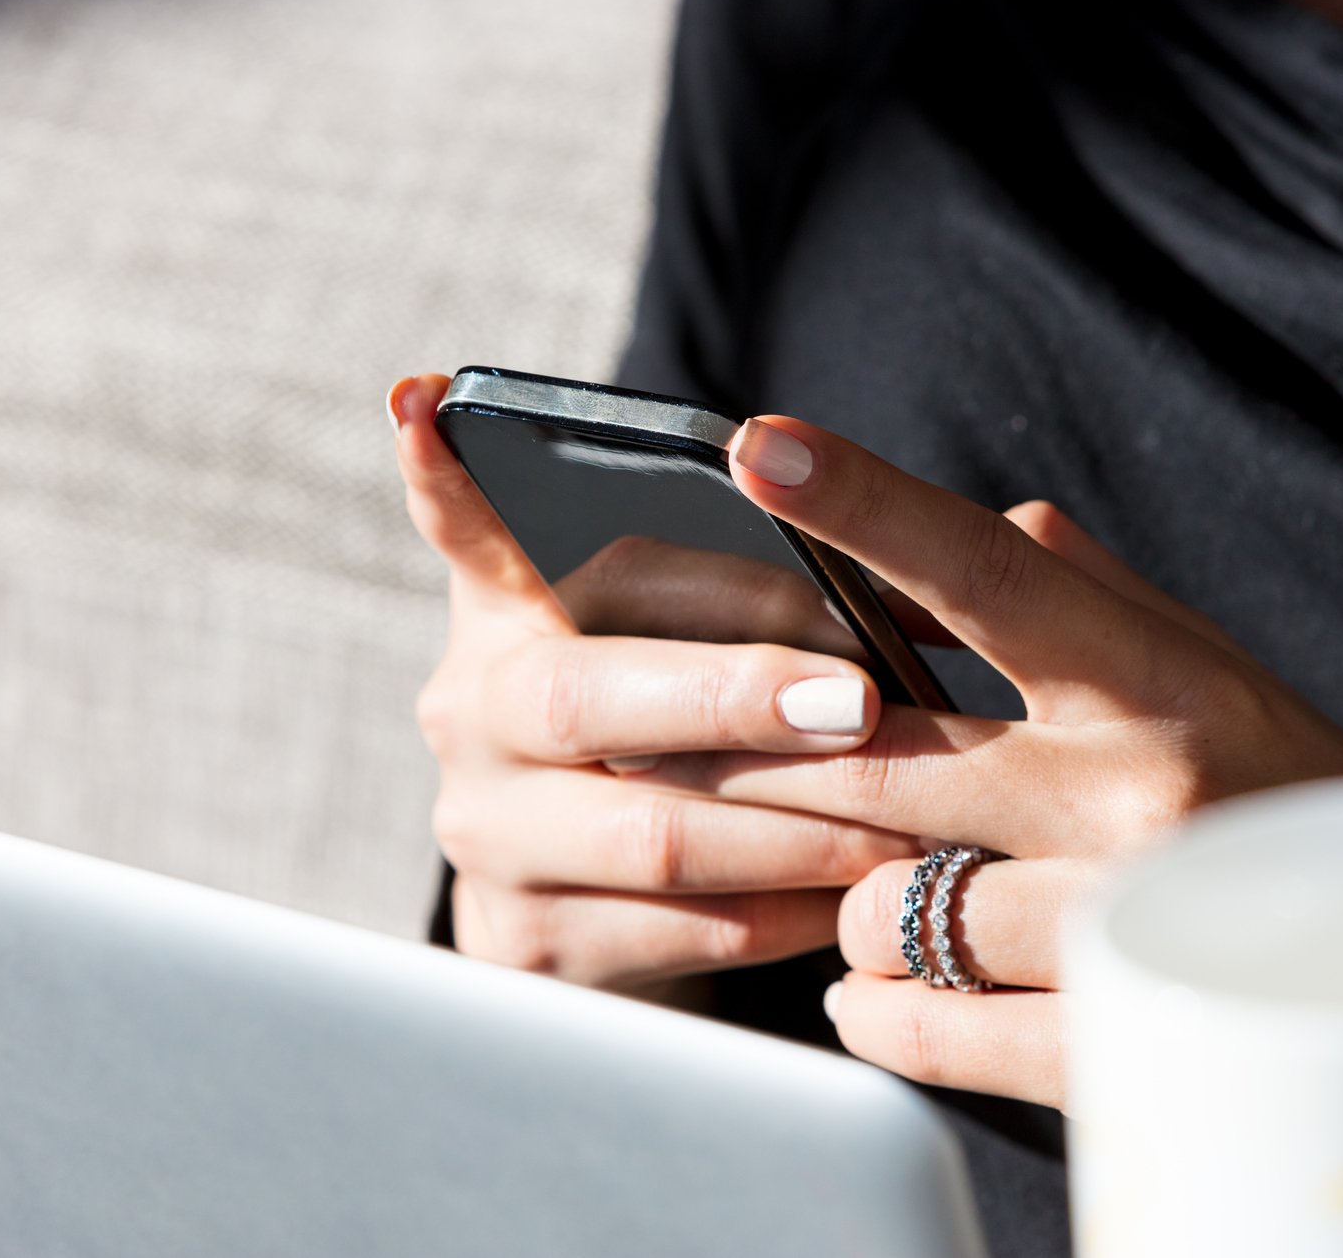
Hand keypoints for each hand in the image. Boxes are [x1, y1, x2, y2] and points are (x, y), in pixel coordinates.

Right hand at [388, 375, 921, 991]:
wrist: (609, 901)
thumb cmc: (682, 729)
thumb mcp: (683, 634)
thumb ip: (736, 584)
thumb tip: (886, 564)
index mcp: (505, 607)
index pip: (468, 524)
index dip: (443, 471)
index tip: (426, 402)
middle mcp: (472, 710)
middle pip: (588, 694)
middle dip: (735, 694)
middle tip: (858, 699)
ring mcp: (487, 831)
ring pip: (654, 830)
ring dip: (801, 824)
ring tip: (917, 815)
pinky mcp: (525, 941)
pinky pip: (680, 928)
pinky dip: (787, 911)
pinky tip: (862, 894)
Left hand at [640, 415, 1342, 1106]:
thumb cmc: (1290, 792)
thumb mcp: (1219, 672)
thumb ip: (1098, 598)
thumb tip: (997, 521)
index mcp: (1156, 683)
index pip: (991, 573)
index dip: (868, 507)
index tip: (765, 445)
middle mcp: (1137, 795)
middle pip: (878, 756)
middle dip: (759, 756)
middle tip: (693, 749)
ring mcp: (1123, 927)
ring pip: (882, 904)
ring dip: (850, 898)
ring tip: (880, 890)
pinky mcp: (1107, 1047)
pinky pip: (917, 1021)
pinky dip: (872, 1003)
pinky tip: (882, 983)